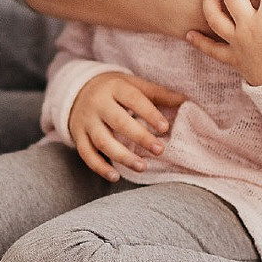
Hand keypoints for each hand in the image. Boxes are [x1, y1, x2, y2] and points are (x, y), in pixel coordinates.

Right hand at [68, 72, 184, 181]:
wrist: (76, 91)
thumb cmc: (113, 90)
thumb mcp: (133, 85)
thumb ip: (157, 94)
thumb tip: (185, 101)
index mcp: (114, 87)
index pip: (132, 99)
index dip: (149, 113)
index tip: (164, 128)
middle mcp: (97, 103)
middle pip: (117, 121)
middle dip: (139, 137)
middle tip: (159, 150)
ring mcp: (86, 121)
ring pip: (102, 140)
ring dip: (122, 156)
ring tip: (142, 167)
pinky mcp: (78, 135)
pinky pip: (86, 153)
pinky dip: (99, 167)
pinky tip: (115, 176)